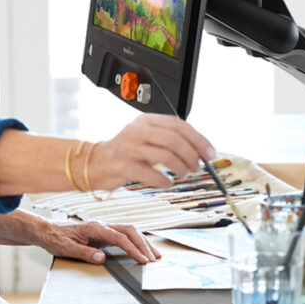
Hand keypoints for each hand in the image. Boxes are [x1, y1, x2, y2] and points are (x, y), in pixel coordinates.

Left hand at [32, 220, 161, 264]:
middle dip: (144, 244)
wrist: (46, 230)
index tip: (142, 259)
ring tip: (154, 254)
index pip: (120, 237)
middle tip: (154, 258)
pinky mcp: (103, 232)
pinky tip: (141, 247)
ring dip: (142, 241)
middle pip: (130, 230)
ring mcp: (104, 227)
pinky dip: (135, 240)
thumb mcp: (67, 249)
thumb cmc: (55, 238)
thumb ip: (85, 253)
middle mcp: (102, 225)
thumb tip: (102, 258)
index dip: (133, 249)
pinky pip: (124, 234)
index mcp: (95, 227)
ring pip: (129, 230)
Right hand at [88, 113, 214, 189]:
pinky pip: (152, 174)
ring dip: (181, 167)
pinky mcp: (124, 166)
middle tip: (197, 167)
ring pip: (166, 155)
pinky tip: (167, 182)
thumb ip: (168, 139)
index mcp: (146, 121)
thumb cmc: (125, 152)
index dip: (198, 139)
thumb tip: (200, 150)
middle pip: (174, 139)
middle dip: (192, 155)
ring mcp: (130, 147)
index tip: (210, 153)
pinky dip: (165, 181)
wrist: (94, 163)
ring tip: (183, 174)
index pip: (179, 125)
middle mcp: (138, 131)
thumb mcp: (145, 137)